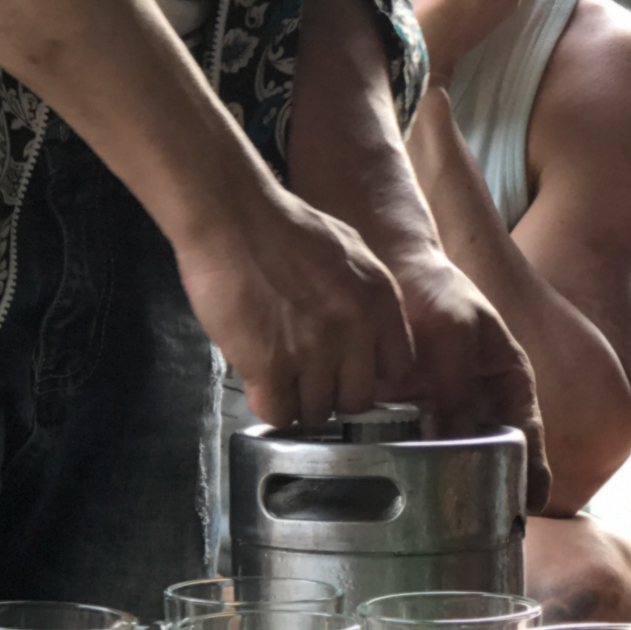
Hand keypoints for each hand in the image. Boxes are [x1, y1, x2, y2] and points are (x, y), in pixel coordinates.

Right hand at [173, 194, 413, 427]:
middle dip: (332, 394)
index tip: (347, 368)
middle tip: (307, 377)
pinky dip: (267, 405)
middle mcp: (355, 330)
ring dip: (297, 400)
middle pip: (357, 400)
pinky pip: (278, 412)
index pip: (397, 367)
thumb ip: (365, 296)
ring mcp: (314, 351)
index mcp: (380, 301)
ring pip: (317, 411)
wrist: (233, 216)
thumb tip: (365, 332)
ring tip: (277, 377)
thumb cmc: (283, 226)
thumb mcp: (349, 251)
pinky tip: (258, 383)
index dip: (368, 373)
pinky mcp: (271, 365)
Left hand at [386, 250, 551, 511]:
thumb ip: (458, 386)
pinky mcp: (411, 414)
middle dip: (493, 488)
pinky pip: (416, 449)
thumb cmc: (437, 292)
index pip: (529, 433)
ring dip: (452, 485)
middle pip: (495, 455)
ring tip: (450, 524)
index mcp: (509, 382)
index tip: (531, 505)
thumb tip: (460, 443)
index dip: (534, 471)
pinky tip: (406, 493)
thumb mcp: (455, 333)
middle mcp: (481, 402)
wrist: (390, 270)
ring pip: (455, 458)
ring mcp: (446, 411)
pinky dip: (413, 470)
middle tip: (488, 528)